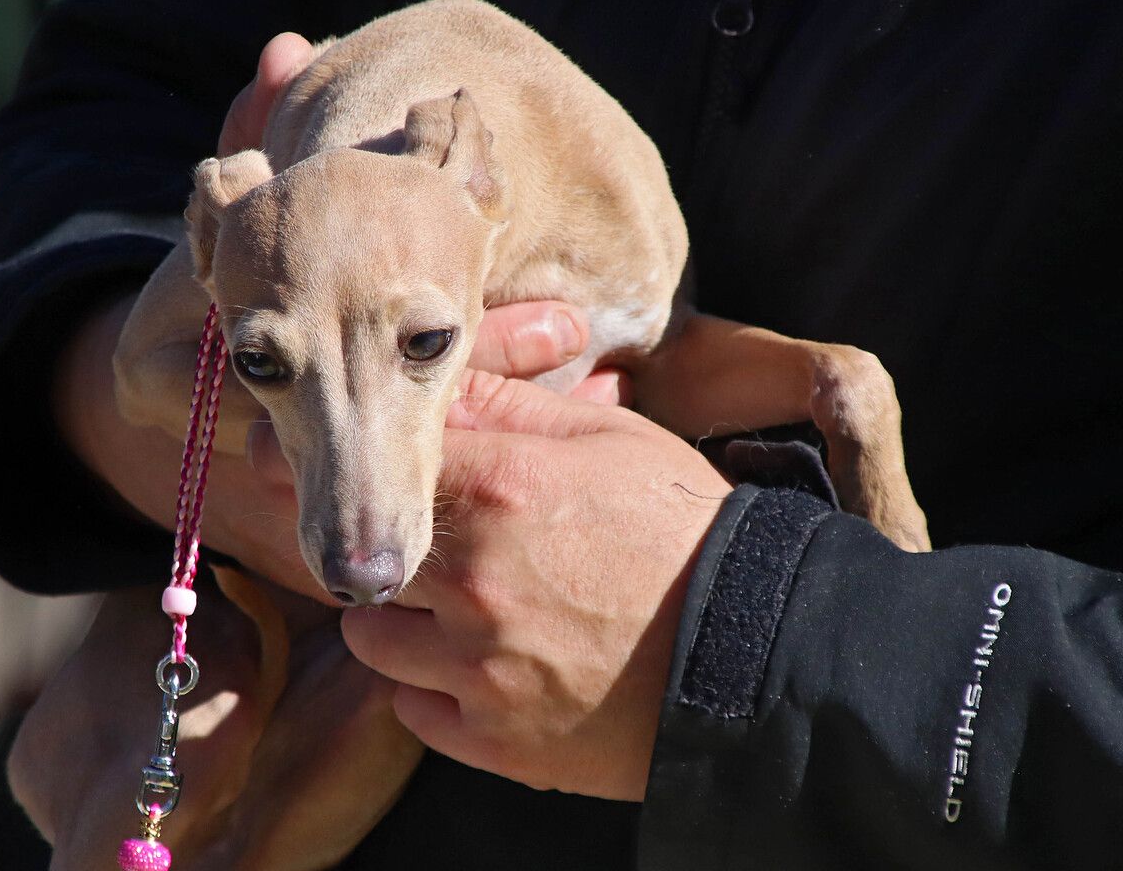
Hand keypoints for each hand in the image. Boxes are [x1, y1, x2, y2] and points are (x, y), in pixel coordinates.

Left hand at [341, 369, 733, 800]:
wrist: (762, 651)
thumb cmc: (688, 532)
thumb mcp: (613, 439)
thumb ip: (513, 407)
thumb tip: (442, 385)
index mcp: (496, 489)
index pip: (377, 464)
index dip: (376, 468)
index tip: (389, 477)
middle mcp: (471, 579)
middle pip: (361, 555)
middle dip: (390, 547)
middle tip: (433, 549)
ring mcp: (477, 667)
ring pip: (371, 638)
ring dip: (400, 622)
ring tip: (455, 613)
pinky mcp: (494, 738)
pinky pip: (411, 709)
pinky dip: (432, 689)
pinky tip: (481, 667)